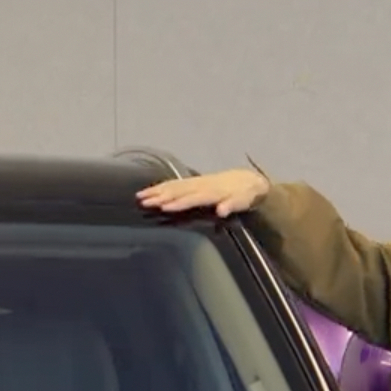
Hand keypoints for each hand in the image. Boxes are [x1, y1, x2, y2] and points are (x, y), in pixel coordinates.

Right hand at [137, 168, 269, 216]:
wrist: (250, 180)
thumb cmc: (245, 195)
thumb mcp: (243, 201)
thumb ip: (231, 205)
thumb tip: (221, 211)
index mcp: (213, 191)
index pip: (193, 197)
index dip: (179, 202)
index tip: (164, 207)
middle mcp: (202, 184)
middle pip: (179, 190)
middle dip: (161, 196)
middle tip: (144, 201)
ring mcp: (197, 181)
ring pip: (174, 185)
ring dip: (157, 190)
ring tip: (140, 195)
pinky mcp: (194, 181)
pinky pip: (176, 182)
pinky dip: (162, 185)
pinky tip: (151, 189)